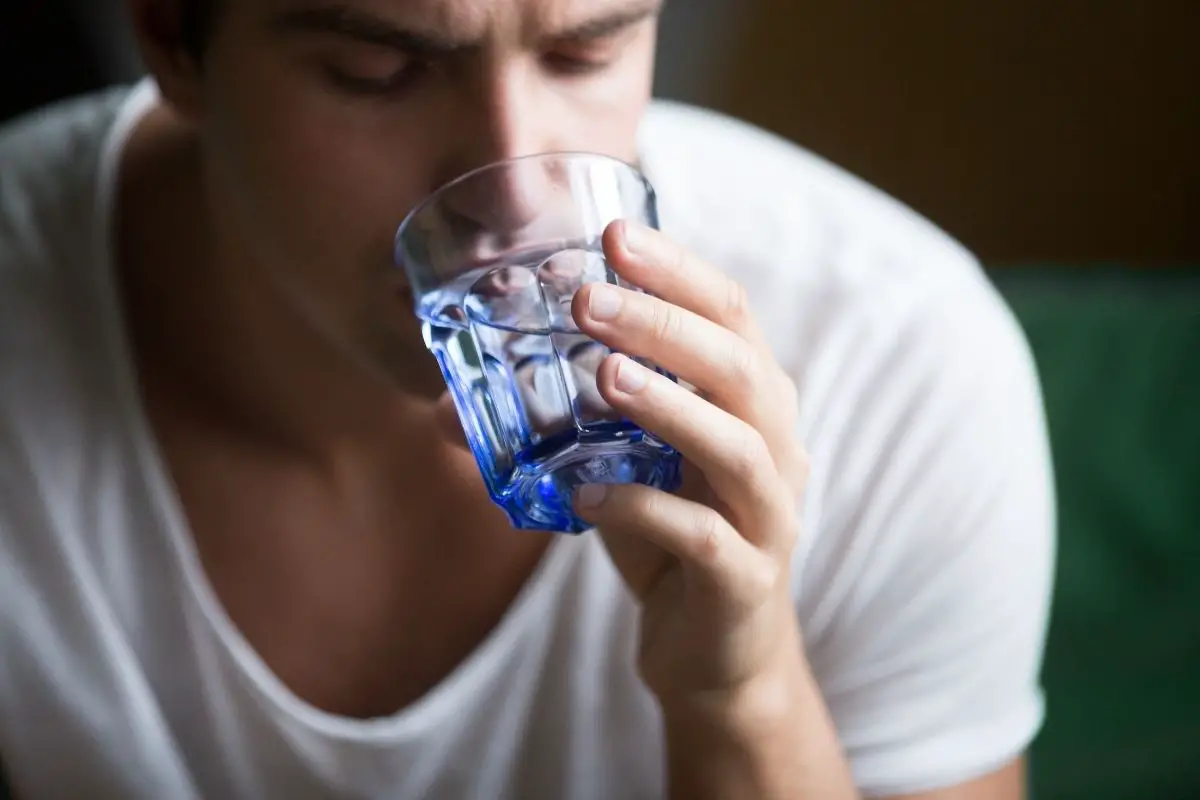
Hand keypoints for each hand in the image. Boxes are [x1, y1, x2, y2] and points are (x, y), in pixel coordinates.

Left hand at [571, 220, 809, 703]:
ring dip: (669, 405)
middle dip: (666, 325)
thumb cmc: (671, 539)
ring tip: (603, 375)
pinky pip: (704, 539)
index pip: (730, 315)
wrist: (718, 652)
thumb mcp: (632, 462)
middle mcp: (777, 448)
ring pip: (737, 447)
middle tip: (592, 299)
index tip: (615, 234)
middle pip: (740, 368)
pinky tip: (584, 495)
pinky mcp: (746, 580)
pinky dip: (643, 512)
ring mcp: (769, 516)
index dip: (678, 271)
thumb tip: (467, 380)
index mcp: (753, 403)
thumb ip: (584, 415)